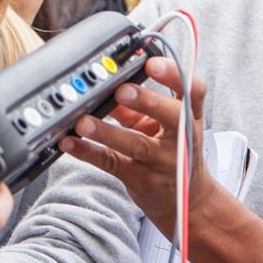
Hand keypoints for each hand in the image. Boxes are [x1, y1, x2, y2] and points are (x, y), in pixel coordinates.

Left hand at [60, 56, 211, 235]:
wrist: (188, 200)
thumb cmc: (171, 151)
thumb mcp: (161, 125)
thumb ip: (135, 105)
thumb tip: (105, 85)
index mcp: (190, 117)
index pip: (193, 91)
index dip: (175, 75)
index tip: (153, 62)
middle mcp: (182, 139)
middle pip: (172, 117)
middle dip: (147, 101)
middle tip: (122, 90)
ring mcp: (163, 163)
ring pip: (137, 144)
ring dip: (107, 131)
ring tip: (83, 121)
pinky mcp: (141, 180)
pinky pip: (111, 163)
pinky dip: (87, 152)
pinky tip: (69, 141)